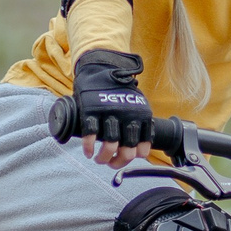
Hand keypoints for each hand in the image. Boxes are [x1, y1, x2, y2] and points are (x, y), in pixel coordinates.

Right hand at [70, 49, 154, 168]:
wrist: (102, 67)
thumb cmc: (119, 89)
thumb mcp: (136, 103)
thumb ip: (137, 120)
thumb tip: (137, 142)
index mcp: (142, 116)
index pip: (142, 146)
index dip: (134, 157)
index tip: (126, 158)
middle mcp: (128, 117)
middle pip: (126, 151)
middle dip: (118, 162)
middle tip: (110, 163)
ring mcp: (110, 114)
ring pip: (109, 146)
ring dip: (103, 158)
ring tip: (99, 159)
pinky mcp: (93, 111)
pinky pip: (91, 135)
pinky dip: (89, 147)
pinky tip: (88, 152)